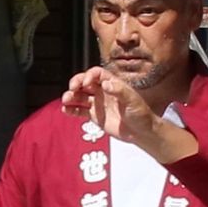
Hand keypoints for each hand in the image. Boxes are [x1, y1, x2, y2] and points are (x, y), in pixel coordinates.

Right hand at [63, 68, 196, 163]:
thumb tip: (105, 83)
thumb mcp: (133, 101)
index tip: (86, 84)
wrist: (142, 132)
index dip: (89, 75)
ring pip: (80, 96)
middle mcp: (103, 91)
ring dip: (71, 96)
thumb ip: (120, 91)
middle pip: (85, 82)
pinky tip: (65, 111)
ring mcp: (98, 103)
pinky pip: (80, 111)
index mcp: (113, 84)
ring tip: (65, 100)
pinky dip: (71, 110)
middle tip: (72, 89)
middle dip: (76, 83)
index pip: (96, 74)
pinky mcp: (95, 116)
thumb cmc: (141, 114)